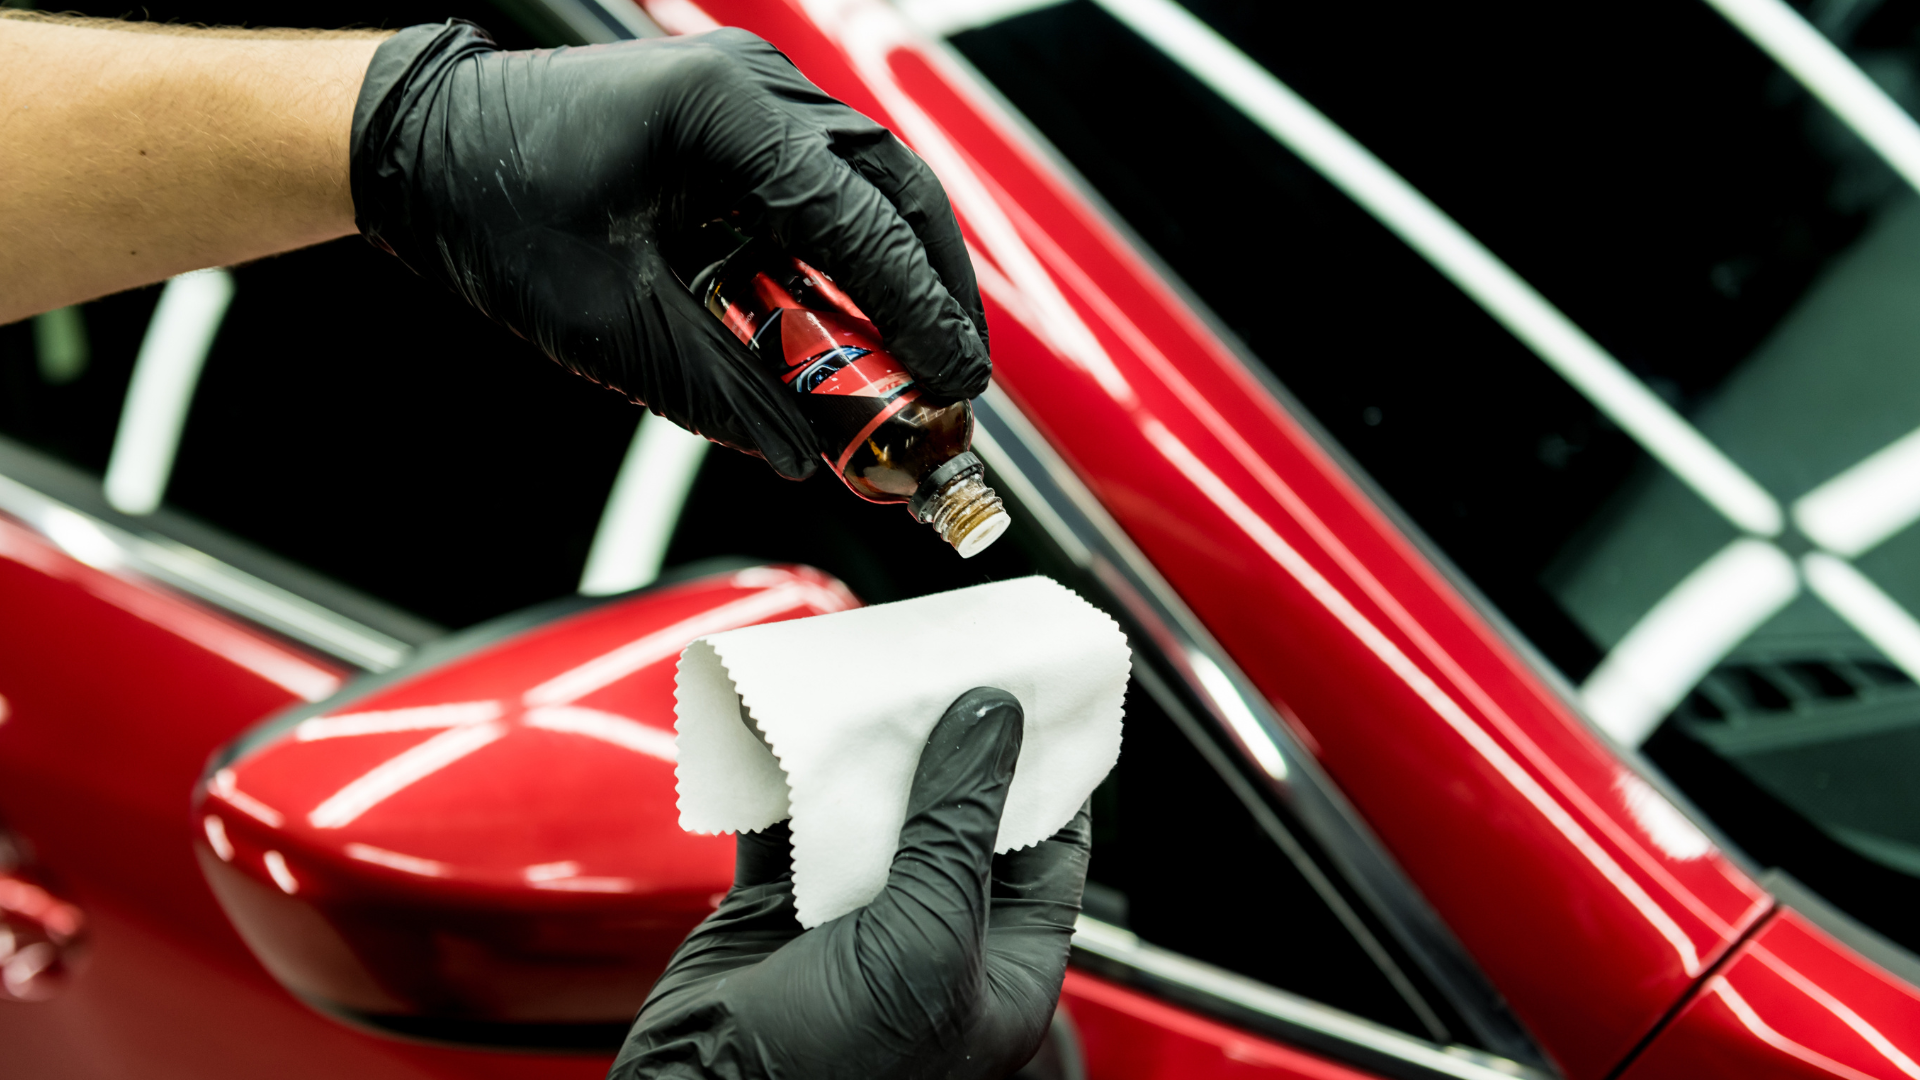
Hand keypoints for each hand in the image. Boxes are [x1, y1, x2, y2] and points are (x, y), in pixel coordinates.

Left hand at [349, 22, 990, 479]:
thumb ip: (720, 395)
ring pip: (875, 183)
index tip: (956, 385)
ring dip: (905, 271)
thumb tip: (799, 452)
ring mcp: (751, 93)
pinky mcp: (737, 120)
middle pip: (898, 190)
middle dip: (938, 291)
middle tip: (960, 380)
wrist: (425, 150)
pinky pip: (828, 185)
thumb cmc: (494, 210)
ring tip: (925, 357)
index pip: (862, 222)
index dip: (920, 315)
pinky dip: (857, 253)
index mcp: (723, 115)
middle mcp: (755, 86)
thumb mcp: (611, 328)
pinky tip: (861, 316)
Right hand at [611, 687, 1089, 1079]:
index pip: (1048, 849)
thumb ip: (959, 826)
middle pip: (956, 816)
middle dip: (949, 740)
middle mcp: (933, 940)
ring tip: (875, 677)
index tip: (1044, 694)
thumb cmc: (838, 1070)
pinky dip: (785, 775)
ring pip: (873, 811)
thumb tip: (994, 720)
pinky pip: (790, 824)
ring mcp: (853, 924)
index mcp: (1000, 966)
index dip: (1048, 770)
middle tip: (949, 662)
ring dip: (867, 749)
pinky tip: (790, 725)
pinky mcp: (777, 912)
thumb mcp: (929, 936)